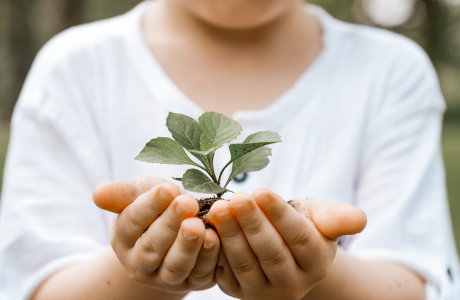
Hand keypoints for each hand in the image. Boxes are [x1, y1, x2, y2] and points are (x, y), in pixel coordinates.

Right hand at [93, 178, 220, 292]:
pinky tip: (215, 237)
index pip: (132, 222)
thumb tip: (98, 194)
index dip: (150, 205)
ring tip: (198, 225)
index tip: (167, 188)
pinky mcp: (192, 282)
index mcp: (123, 238)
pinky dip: (208, 258)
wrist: (177, 230)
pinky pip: (200, 274)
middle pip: (152, 247)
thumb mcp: (142, 194)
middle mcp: (140, 263)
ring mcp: (165, 277)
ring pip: (175, 267)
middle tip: (187, 202)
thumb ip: (123, 194)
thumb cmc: (158, 207)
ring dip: (188, 246)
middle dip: (171, 224)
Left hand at [209, 189, 365, 299]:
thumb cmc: (304, 226)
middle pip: (271, 252)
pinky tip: (207, 227)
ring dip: (231, 235)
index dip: (279, 215)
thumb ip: (338, 218)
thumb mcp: (322, 218)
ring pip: (246, 263)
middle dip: (252, 224)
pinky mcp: (239, 291)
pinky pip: (225, 271)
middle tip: (236, 198)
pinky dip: (216, 249)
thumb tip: (359, 219)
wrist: (284, 251)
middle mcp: (293, 284)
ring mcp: (264, 291)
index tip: (261, 192)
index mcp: (317, 263)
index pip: (299, 238)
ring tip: (219, 208)